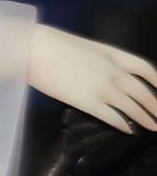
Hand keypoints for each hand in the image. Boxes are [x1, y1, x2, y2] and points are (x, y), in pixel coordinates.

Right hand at [26, 24, 156, 132]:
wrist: (32, 48)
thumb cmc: (52, 44)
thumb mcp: (85, 47)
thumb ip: (100, 61)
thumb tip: (105, 74)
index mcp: (112, 53)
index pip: (144, 68)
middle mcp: (112, 71)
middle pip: (142, 91)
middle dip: (155, 105)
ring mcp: (102, 87)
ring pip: (132, 106)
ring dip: (145, 118)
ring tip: (153, 127)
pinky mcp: (87, 102)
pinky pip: (112, 117)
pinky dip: (123, 125)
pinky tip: (128, 131)